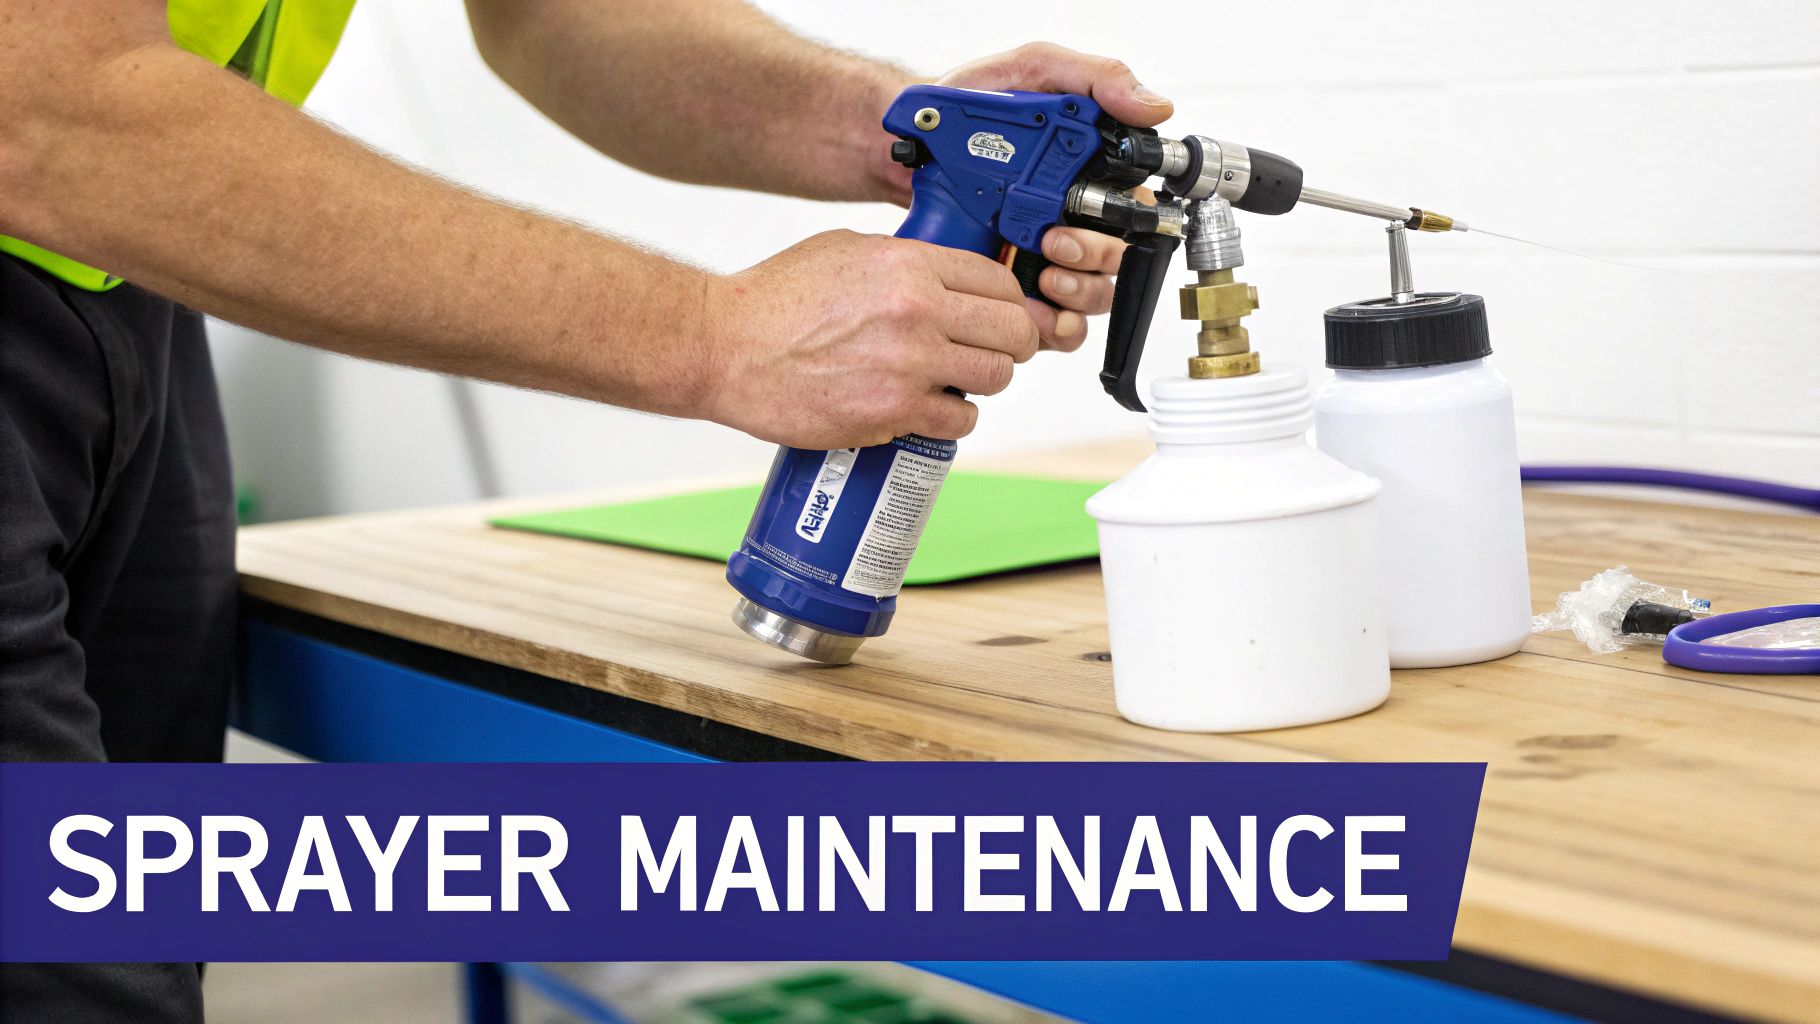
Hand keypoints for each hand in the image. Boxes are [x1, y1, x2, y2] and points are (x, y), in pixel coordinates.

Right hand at [700, 229, 1039, 448]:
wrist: (726, 349)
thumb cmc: (775, 299)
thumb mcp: (846, 252)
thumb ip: (903, 262)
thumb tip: (946, 277)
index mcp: (908, 266)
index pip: (997, 280)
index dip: (1007, 300)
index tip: (1000, 314)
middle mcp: (917, 312)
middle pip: (1012, 330)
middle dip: (1009, 342)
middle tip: (991, 350)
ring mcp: (909, 366)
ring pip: (995, 377)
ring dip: (983, 380)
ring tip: (957, 379)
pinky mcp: (893, 414)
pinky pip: (959, 420)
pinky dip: (952, 418)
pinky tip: (931, 408)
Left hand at [881, 43, 1175, 351]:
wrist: (920, 140)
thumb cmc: (976, 104)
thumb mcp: (1037, 70)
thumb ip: (1099, 79)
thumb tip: (1155, 108)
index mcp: (1095, 177)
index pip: (1138, 214)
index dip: (1124, 224)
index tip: (1080, 218)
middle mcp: (1080, 221)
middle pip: (1118, 264)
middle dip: (1092, 261)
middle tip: (1053, 244)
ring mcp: (1053, 259)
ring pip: (1095, 299)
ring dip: (1077, 293)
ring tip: (1041, 272)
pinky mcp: (1022, 289)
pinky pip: (1057, 325)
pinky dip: (1053, 324)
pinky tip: (1029, 305)